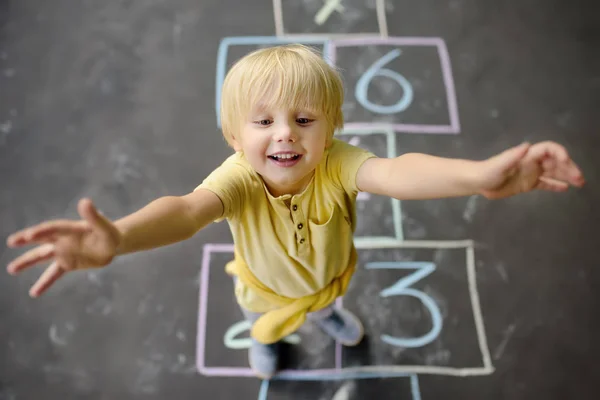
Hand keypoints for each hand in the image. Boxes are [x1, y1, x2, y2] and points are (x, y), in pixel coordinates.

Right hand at [6, 198, 120, 296]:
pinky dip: (44, 283)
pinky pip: (53, 274)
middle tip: (12, 241)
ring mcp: (63, 252)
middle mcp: (62, 239)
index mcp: (70, 229)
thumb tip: (85, 201)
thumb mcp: (103, 226)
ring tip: (11, 269)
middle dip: (26, 240)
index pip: (53, 229)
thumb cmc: (109, 232)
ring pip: (41, 257)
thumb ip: (93, 216)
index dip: (42, 231)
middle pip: (41, 240)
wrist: (113, 245)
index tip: (29, 235)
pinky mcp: (67, 264)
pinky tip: (34, 293)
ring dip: (27, 262)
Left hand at [477, 141, 584, 198]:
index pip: (548, 149)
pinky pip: (545, 184)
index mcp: (527, 156)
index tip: (566, 160)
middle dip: (569, 168)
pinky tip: (565, 188)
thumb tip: (527, 146)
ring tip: (579, 183)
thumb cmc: (487, 172)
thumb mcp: (499, 165)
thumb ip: (513, 156)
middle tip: (579, 178)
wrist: (477, 182)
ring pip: (553, 173)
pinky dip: (555, 185)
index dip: (559, 152)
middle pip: (555, 162)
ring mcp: (530, 173)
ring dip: (566, 176)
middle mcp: (532, 163)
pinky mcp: (527, 184)